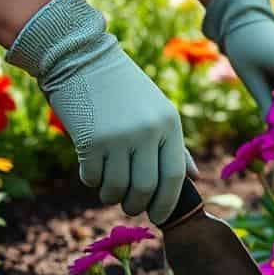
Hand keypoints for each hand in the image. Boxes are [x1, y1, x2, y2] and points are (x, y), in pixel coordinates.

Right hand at [6, 0, 194, 224]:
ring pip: (118, 187)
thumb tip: (193, 176)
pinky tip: (92, 174)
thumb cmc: (123, 88)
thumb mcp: (157, 110)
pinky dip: (93, 182)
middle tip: (131, 208)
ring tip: (110, 194)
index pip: (174, 176)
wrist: (80, 57)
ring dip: (112, 197)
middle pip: (146, 188)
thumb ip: (175, 145)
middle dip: (138, 206)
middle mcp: (147, 132)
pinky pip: (92, 177)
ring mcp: (118, 137)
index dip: (167, 202)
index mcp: (169, 124)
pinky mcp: (89, 140)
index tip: (158, 217)